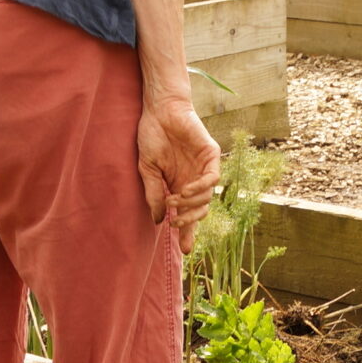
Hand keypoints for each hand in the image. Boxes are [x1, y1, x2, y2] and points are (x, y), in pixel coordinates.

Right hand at [137, 98, 221, 253]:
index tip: (184, 251)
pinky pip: (213, 177)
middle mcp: (194, 179)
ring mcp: (204, 167)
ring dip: (192, 203)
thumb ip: (155, 195)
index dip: (187, 232)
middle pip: (200, 210)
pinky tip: (186, 189)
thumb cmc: (152, 137)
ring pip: (208, 197)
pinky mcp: (211, 153)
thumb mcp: (148, 171)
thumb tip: (160, 220)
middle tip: (176, 225)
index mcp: (180, 185)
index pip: (187, 214)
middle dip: (190, 222)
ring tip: (175, 199)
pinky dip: (201, 187)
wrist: (158, 110)